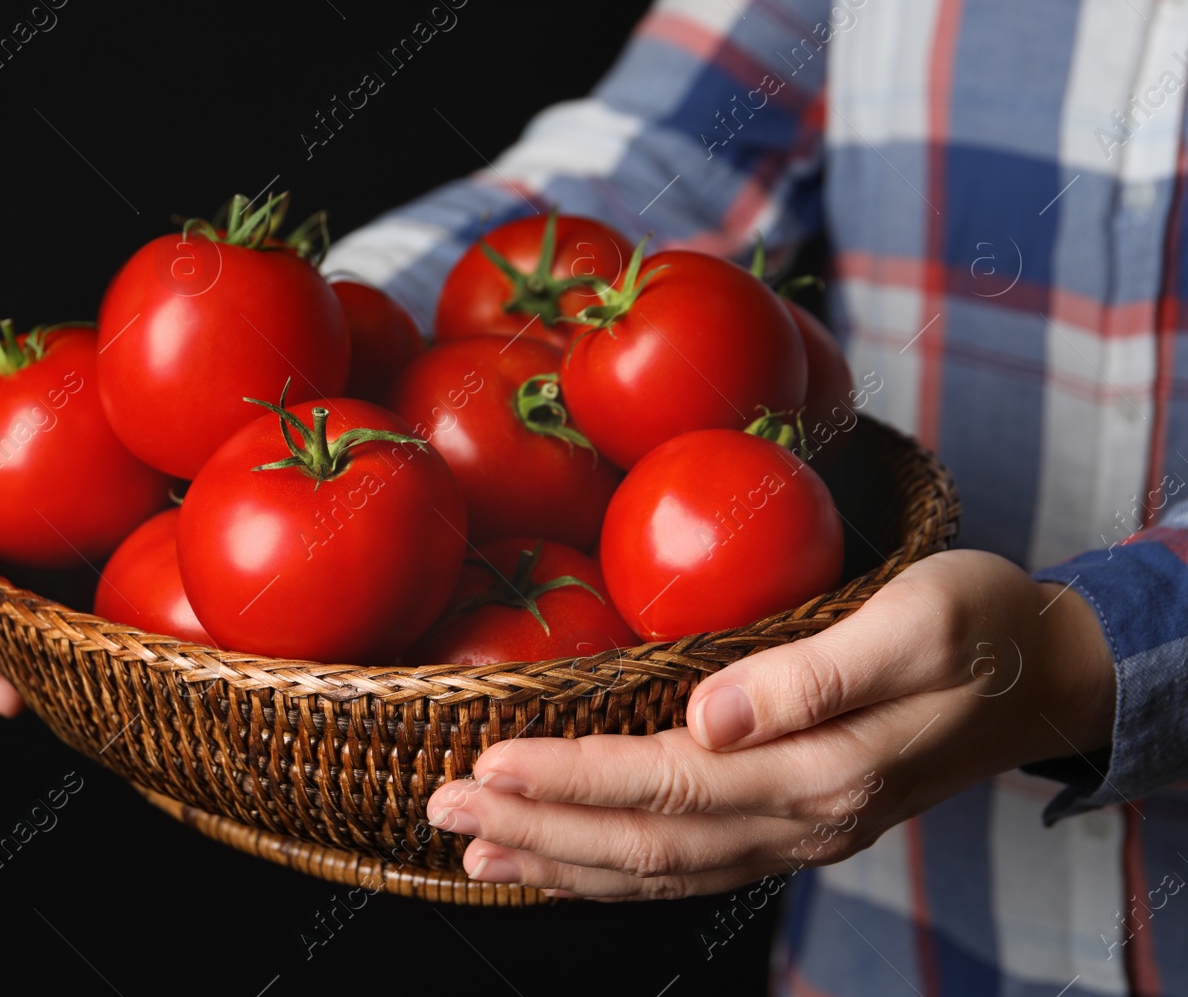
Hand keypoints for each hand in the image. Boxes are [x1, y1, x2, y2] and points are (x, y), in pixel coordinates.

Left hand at [424, 549, 1113, 898]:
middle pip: (644, 843)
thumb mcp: (917, 620)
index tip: (486, 765)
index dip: (570, 781)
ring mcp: (796, 831)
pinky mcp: (792, 821)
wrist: (1046, 671)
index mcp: (821, 767)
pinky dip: (611, 869)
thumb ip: (815, 675)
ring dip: (559, 859)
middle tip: (442, 808)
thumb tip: (711, 717)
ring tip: (475, 848)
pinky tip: (560, 859)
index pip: (666, 787)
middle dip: (536, 828)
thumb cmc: (981, 624)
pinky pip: (687, 866)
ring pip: (657, 870)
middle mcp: (800, 817)